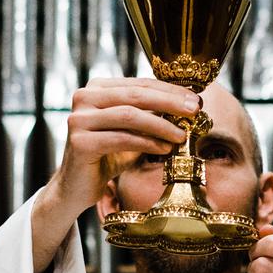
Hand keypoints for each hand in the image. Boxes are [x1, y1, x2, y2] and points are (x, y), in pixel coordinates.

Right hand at [31, 78, 199, 272]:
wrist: (76, 188)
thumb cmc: (107, 157)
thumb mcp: (131, 131)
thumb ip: (150, 116)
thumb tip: (187, 107)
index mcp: (96, 89)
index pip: (140, 84)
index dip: (170, 90)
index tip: (196, 99)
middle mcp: (83, 98)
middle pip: (135, 95)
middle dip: (169, 102)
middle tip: (195, 110)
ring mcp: (79, 119)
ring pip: (129, 115)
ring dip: (161, 125)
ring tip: (182, 135)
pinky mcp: (80, 142)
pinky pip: (121, 139)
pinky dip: (147, 143)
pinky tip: (165, 149)